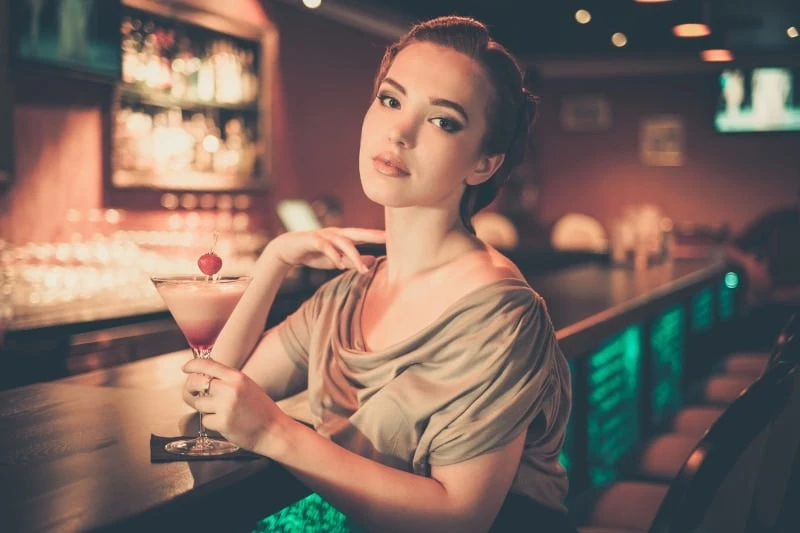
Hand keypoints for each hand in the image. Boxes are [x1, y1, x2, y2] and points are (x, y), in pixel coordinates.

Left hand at [183, 358, 290, 454]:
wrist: (274, 430)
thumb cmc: (261, 409)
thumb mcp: (248, 386)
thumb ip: (229, 380)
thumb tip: (206, 378)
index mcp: (237, 377)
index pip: (208, 365)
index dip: (193, 365)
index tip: (185, 368)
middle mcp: (230, 389)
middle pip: (197, 383)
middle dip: (193, 389)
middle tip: (195, 394)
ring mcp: (225, 406)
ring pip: (199, 403)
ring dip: (206, 409)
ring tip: (222, 413)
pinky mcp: (222, 423)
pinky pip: (205, 420)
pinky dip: (212, 423)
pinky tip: (226, 423)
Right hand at [265, 227, 384, 272]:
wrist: (287, 250)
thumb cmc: (314, 254)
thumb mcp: (336, 260)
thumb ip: (353, 260)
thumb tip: (373, 261)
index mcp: (343, 236)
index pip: (363, 235)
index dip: (377, 236)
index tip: (394, 238)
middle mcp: (335, 233)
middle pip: (357, 233)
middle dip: (372, 235)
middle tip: (386, 238)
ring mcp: (323, 235)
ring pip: (342, 242)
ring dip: (353, 255)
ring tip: (362, 269)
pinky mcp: (312, 240)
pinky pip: (324, 246)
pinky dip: (333, 255)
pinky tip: (339, 264)